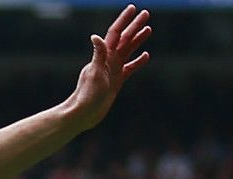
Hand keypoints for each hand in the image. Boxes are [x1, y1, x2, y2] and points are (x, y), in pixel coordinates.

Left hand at [67, 5, 151, 131]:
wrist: (84, 114)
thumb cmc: (87, 94)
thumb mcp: (95, 73)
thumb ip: (98, 55)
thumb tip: (95, 36)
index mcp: (104, 56)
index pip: (115, 33)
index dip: (124, 20)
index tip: (133, 8)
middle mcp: (109, 60)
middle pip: (124, 38)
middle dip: (135, 25)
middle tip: (146, 13)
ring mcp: (113, 70)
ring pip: (128, 50)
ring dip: (138, 39)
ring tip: (148, 29)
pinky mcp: (117, 81)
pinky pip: (129, 68)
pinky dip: (138, 61)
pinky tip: (146, 55)